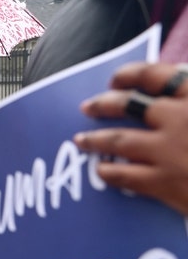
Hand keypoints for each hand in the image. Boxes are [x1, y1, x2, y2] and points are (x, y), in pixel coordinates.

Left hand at [77, 62, 187, 214]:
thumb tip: (178, 85)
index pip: (155, 75)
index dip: (129, 75)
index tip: (116, 80)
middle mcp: (180, 118)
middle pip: (127, 105)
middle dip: (103, 104)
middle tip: (87, 107)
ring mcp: (169, 151)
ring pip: (118, 139)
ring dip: (95, 139)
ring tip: (81, 140)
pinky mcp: (165, 183)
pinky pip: (124, 175)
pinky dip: (109, 172)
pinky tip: (101, 171)